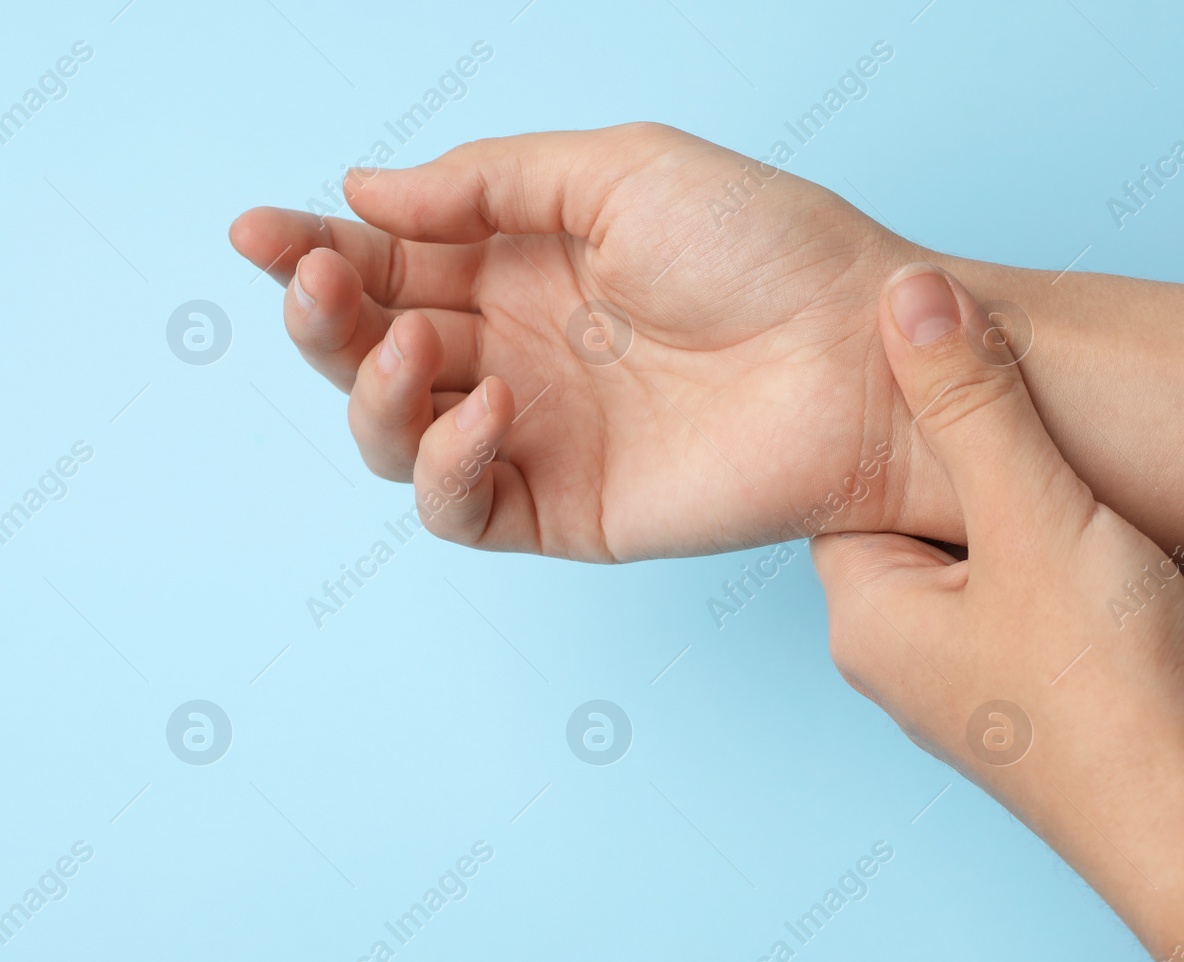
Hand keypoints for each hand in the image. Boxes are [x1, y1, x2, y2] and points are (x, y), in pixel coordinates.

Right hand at [230, 123, 955, 560]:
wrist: (865, 356)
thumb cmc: (770, 247)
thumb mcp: (620, 172)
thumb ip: (488, 182)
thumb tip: (365, 188)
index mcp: (528, 264)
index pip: (392, 261)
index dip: (317, 248)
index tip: (260, 230)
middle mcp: (522, 349)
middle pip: (372, 346)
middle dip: (325, 314)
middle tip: (319, 281)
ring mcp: (541, 433)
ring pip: (393, 433)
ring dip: (366, 390)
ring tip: (406, 344)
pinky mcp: (569, 508)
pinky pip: (459, 505)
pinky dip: (443, 462)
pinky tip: (487, 409)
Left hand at [810, 264, 1183, 864]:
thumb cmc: (1107, 697)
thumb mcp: (1032, 517)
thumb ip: (970, 404)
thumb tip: (908, 296)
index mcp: (869, 619)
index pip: (852, 486)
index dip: (900, 415)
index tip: (954, 355)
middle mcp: (909, 659)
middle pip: (922, 516)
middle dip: (975, 454)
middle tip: (1029, 388)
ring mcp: (982, 687)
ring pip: (991, 557)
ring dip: (1032, 505)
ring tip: (1080, 458)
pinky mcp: (1052, 700)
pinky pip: (1042, 598)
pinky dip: (1071, 555)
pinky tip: (1117, 533)